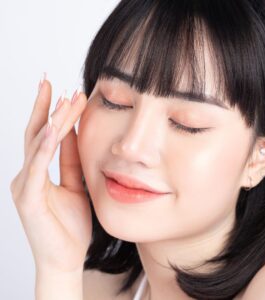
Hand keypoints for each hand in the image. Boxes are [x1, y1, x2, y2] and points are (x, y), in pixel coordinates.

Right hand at [10, 75, 91, 273]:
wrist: (66, 258)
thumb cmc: (70, 225)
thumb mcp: (76, 185)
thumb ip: (71, 161)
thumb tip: (73, 134)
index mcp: (38, 173)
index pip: (44, 136)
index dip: (52, 113)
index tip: (65, 93)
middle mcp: (27, 175)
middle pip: (35, 133)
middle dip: (44, 106)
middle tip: (51, 81)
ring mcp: (24, 186)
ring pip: (36, 144)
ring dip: (50, 119)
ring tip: (61, 97)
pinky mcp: (28, 199)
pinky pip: (37, 167)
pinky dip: (44, 146)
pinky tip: (52, 128)